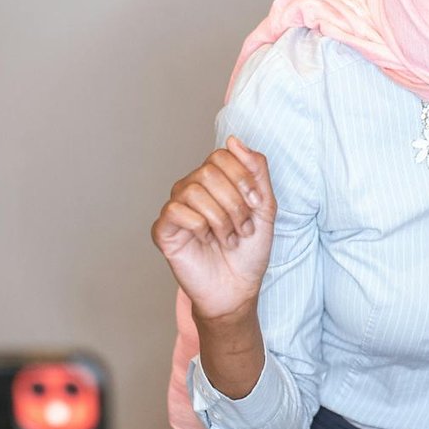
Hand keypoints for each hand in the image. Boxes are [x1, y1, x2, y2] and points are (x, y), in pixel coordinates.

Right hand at [150, 136, 276, 321]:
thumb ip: (256, 171)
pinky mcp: (163, 230)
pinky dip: (200, 225)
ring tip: (229, 237)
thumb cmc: (250, 250)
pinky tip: (207, 240)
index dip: (242, 177)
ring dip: (220, 217)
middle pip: (208, 172)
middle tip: (243, 227)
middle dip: (234, 202)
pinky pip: (175, 210)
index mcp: (216, 182)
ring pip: (193, 190)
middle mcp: (192, 190)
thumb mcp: (265, 206)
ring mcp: (176, 209)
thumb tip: (234, 140)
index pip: (222, 155)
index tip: (256, 203)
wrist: (238, 288)